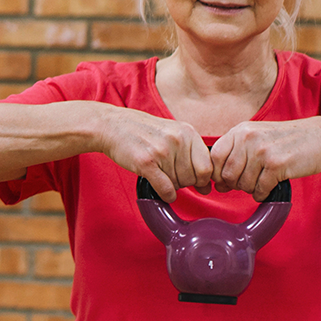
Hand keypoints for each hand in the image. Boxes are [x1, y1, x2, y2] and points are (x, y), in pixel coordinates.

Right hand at [96, 106, 211, 201]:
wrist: (113, 126)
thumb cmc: (144, 132)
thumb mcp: (173, 133)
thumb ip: (191, 154)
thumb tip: (206, 186)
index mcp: (187, 132)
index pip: (207, 166)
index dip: (203, 179)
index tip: (197, 182)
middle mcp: (177, 140)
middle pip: (193, 177)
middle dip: (185, 183)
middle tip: (172, 176)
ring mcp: (161, 151)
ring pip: (178, 184)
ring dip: (171, 186)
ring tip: (161, 174)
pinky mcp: (146, 163)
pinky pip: (165, 188)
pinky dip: (166, 195)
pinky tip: (163, 191)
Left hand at [209, 119, 320, 199]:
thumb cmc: (288, 139)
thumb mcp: (257, 135)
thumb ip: (237, 153)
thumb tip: (217, 183)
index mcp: (240, 131)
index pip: (214, 156)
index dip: (217, 173)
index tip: (225, 180)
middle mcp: (248, 139)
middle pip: (227, 174)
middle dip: (236, 184)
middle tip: (249, 183)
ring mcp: (262, 152)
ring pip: (243, 184)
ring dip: (251, 189)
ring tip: (262, 182)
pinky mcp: (276, 165)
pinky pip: (259, 189)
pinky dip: (262, 194)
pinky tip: (269, 188)